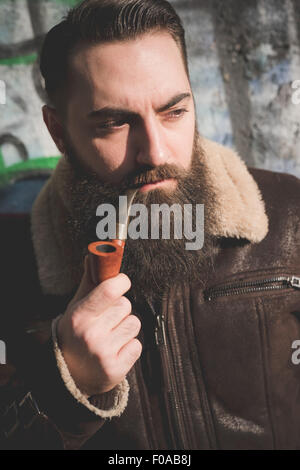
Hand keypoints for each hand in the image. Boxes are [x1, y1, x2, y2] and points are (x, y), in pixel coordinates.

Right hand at [56, 257, 141, 395]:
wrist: (69, 376)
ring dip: (126, 327)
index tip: (121, 283)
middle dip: (120, 309)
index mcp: (79, 316)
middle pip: (125, 306)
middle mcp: (91, 335)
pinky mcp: (116, 369)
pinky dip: (129, 346)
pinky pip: (137, 345)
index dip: (121, 282)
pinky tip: (115, 350)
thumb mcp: (76, 308)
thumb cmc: (75, 334)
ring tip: (110, 336)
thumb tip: (92, 256)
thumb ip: (89, 283)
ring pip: (134, 323)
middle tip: (107, 319)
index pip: (110, 290)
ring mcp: (104, 353)